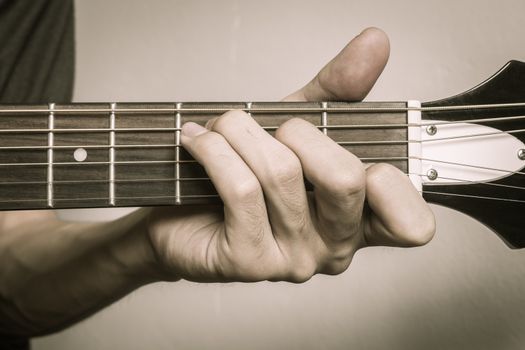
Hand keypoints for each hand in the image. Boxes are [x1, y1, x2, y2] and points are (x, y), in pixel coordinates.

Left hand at [146, 28, 434, 282]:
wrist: (180, 209)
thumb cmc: (248, 170)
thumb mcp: (298, 126)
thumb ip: (339, 91)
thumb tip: (375, 43)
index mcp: (359, 220)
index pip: (412, 226)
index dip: (397, 187)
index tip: (364, 160)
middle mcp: (334, 247)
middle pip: (346, 180)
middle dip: (299, 131)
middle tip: (274, 128)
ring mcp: (293, 261)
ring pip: (282, 175)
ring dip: (242, 130)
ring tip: (224, 125)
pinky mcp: (249, 262)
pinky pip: (241, 190)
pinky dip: (214, 148)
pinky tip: (198, 140)